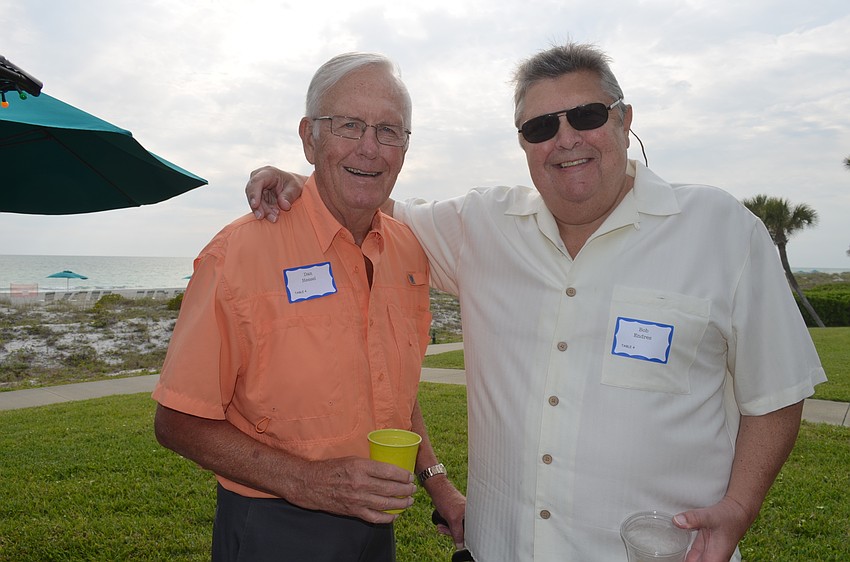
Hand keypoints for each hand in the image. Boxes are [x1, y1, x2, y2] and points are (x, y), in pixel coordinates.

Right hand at [245, 166, 306, 222]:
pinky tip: (273, 216)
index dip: (254, 194)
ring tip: (275, 218)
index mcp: (268, 172)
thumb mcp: (295, 188)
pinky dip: (265, 212)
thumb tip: (284, 206)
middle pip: (253, 194)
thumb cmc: (294, 184)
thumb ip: (289, 195)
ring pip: (254, 202)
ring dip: (264, 212)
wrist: (293, 187)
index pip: (256, 182)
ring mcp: (256, 188)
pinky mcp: (257, 197)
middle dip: (260, 208)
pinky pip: (258, 207)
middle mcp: (258, 178)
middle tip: (271, 218)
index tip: (255, 205)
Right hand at [287, 456, 416, 524]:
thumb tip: (389, 469)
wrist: (312, 484)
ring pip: (386, 504)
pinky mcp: (354, 511)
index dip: (403, 475)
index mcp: (360, 467)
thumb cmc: (332, 469)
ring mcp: (358, 499)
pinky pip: (375, 517)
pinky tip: (394, 516)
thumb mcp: (352, 459)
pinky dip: (387, 518)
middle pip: (391, 488)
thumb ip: (370, 464)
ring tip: (409, 501)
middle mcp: (360, 483)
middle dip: (406, 489)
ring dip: (401, 503)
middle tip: (413, 488)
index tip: (409, 476)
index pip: (389, 471)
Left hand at [426, 477, 466, 548]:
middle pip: (464, 531)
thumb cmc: (446, 499)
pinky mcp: (458, 512)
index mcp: (473, 514)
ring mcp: (464, 512)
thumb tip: (460, 546)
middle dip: (452, 532)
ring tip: (440, 526)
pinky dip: (447, 525)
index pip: (471, 532)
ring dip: (448, 529)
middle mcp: (470, 513)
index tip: (457, 542)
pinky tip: (441, 524)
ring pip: (457, 527)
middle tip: (442, 530)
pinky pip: (454, 523)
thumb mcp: (453, 519)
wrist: (438, 488)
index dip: (464, 538)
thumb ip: (458, 533)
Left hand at [674, 496, 753, 560]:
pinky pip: (691, 557)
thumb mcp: (710, 516)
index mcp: (715, 559)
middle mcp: (712, 559)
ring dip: (683, 560)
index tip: (672, 561)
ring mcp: (707, 555)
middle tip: (666, 558)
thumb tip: (676, 521)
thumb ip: (694, 519)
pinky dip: (683, 556)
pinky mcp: (703, 548)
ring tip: (667, 557)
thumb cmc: (728, 516)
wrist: (737, 511)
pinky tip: (673, 553)